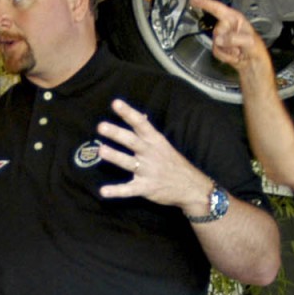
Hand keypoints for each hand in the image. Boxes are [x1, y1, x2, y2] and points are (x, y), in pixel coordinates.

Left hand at [94, 98, 212, 211]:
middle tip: (101, 126)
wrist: (192, 187)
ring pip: (129, 163)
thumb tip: (140, 115)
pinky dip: (116, 191)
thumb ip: (148, 132)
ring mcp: (148, 171)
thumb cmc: (173, 163)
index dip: (128, 113)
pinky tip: (103, 191)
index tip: (115, 103)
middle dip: (117, 133)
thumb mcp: (163, 145)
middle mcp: (150, 154)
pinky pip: (129, 190)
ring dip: (115, 157)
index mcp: (155, 141)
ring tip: (101, 151)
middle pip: (132, 141)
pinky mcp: (146, 188)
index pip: (140, 124)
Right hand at [191, 0, 271, 74]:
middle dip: (227, 40)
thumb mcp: (249, 41)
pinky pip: (215, 51)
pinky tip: (233, 55)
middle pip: (217, 30)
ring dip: (227, 50)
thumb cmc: (255, 48)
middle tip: (238, 45)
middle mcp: (227, 25)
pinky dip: (225, 56)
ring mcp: (222, 36)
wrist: (252, 63)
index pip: (217, 8)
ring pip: (216, 42)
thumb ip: (234, 38)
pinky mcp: (219, 46)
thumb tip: (219, 40)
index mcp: (235, 18)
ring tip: (237, 51)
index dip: (205, 3)